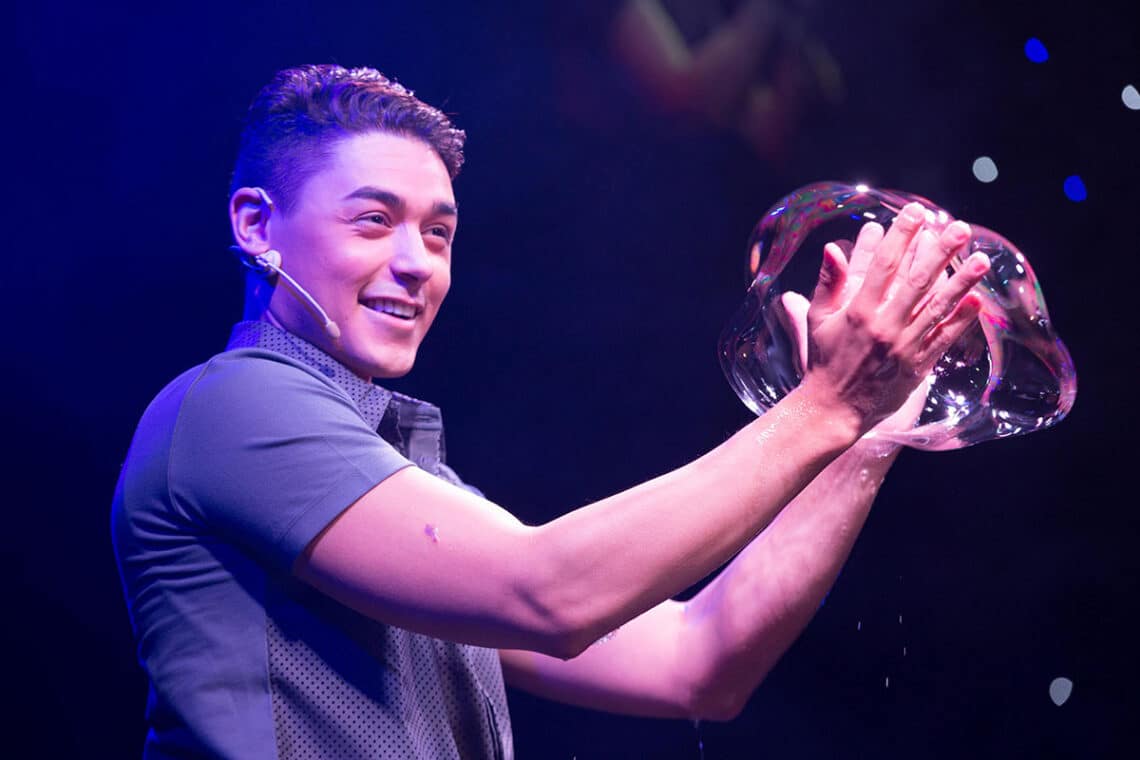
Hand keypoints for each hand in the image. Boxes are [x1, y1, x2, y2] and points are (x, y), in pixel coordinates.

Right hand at [795, 202, 989, 431]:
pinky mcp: (917, 367)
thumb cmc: (823, 360)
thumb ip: (828, 282)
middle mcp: (884, 326)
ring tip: (982, 259)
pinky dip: (961, 321)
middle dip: (940, 252)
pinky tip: (977, 300)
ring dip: (961, 283)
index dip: (901, 236)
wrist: (833, 408)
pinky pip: (943, 340)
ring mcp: (904, 347)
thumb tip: (833, 247)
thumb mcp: (818, 319)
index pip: (883, 266)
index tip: (915, 212)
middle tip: (960, 228)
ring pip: (937, 309)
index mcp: (858, 311)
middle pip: (917, 282)